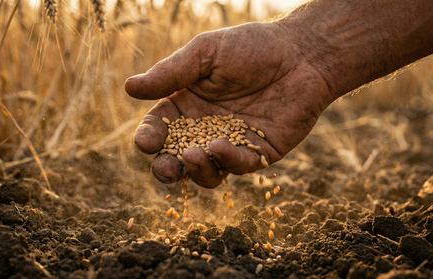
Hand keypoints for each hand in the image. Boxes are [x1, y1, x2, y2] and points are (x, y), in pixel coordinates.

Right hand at [125, 22, 333, 187]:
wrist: (303, 54)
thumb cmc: (252, 47)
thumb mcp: (206, 53)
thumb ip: (171, 72)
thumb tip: (129, 87)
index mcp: (188, 104)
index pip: (159, 127)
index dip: (149, 137)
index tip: (145, 142)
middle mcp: (206, 128)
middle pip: (178, 158)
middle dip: (166, 167)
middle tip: (163, 168)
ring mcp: (232, 144)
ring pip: (206, 171)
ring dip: (195, 170)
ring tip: (193, 155)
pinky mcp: (258, 154)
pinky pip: (238, 166)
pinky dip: (227, 161)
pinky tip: (220, 146)